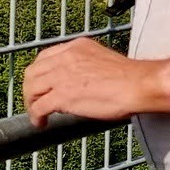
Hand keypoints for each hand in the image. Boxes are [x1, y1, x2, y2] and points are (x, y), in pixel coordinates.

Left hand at [22, 36, 162, 126]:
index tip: (41, 84)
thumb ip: (86, 66)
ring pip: (32, 88)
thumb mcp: (103, 60)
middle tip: (34, 100)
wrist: (139, 85)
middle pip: (33, 72)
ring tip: (37, 114)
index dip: (39, 73)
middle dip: (30, 88)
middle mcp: (66, 57)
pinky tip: (41, 123)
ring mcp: (62, 75)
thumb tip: (79, 83)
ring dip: (30, 103)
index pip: (45, 57)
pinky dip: (36, 116)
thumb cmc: (130, 78)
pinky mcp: (63, 95)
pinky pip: (39, 107)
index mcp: (77, 47)